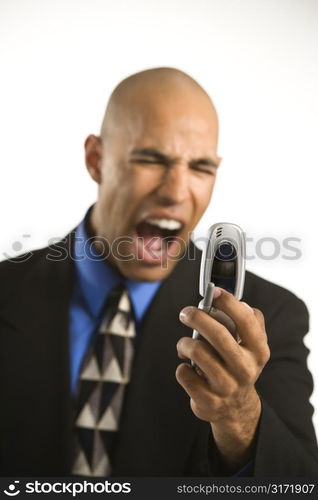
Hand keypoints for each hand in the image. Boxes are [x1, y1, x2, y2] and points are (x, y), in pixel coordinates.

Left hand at [176, 287, 269, 470]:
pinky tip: (187, 368)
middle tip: (186, 312)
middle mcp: (245, 369)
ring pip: (197, 352)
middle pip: (218, 334)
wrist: (236, 408)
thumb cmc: (239, 365)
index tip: (214, 292)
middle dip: (197, 317)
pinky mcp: (208, 401)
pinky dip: (181, 367)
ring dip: (184, 343)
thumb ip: (251, 322)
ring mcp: (227, 387)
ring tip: (184, 345)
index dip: (229, 302)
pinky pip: (184, 374)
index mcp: (258, 351)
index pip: (246, 320)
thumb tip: (240, 302)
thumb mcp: (252, 346)